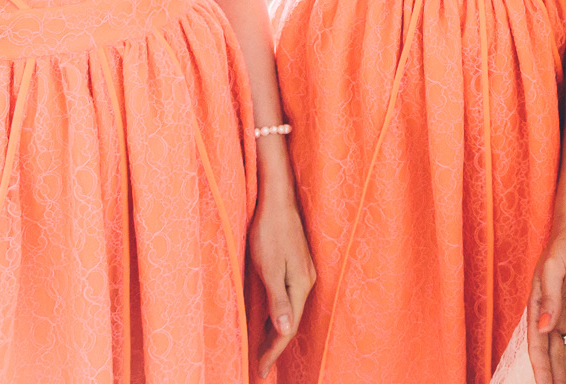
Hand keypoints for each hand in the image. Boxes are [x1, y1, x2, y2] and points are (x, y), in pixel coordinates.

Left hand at [247, 190, 316, 377]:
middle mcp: (305, 281)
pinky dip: (277, 313)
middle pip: (290, 321)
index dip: (273, 351)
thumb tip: (286, 330)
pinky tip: (267, 317)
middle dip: (275, 345)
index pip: (287, 328)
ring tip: (261, 349)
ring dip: (275, 330)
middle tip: (260, 366)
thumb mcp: (269, 268)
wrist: (277, 199)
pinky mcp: (296, 265)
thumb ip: (278, 301)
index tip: (261, 369)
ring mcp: (302, 272)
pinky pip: (287, 298)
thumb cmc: (269, 231)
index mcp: (299, 285)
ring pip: (289, 310)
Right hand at [525, 217, 565, 383]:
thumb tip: (543, 328)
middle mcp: (550, 317)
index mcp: (538, 309)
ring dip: (565, 372)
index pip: (538, 347)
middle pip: (551, 355)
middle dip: (554, 376)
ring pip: (564, 352)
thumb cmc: (563, 245)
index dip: (541, 369)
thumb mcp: (555, 268)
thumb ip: (550, 298)